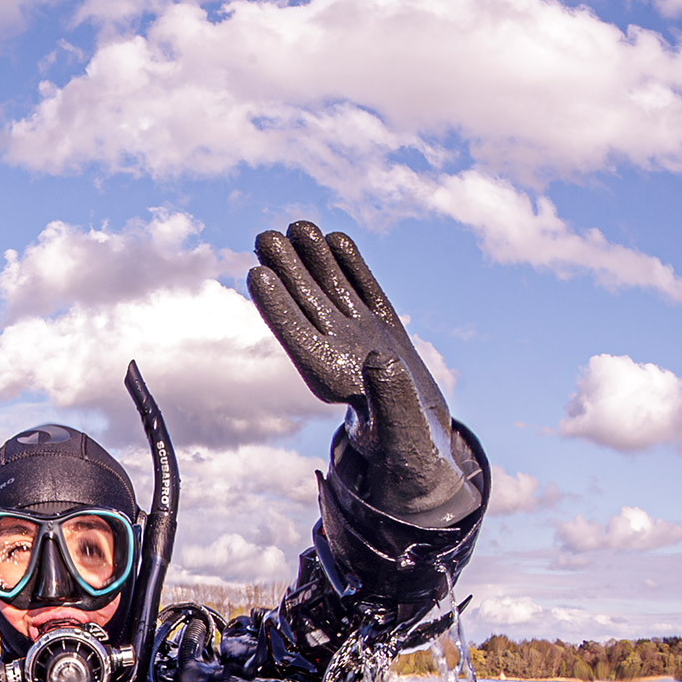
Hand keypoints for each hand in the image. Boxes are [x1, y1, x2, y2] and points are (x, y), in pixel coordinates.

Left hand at [248, 221, 475, 522]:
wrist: (425, 455)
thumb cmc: (411, 455)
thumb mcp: (403, 432)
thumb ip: (390, 400)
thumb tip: (379, 362)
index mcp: (335, 383)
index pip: (298, 338)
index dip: (278, 307)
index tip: (256, 274)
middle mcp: (341, 357)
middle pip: (308, 308)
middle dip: (287, 273)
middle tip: (265, 236)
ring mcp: (362, 341)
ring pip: (333, 293)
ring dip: (314, 262)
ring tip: (297, 226)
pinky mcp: (385, 333)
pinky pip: (366, 293)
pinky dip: (353, 267)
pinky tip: (337, 240)